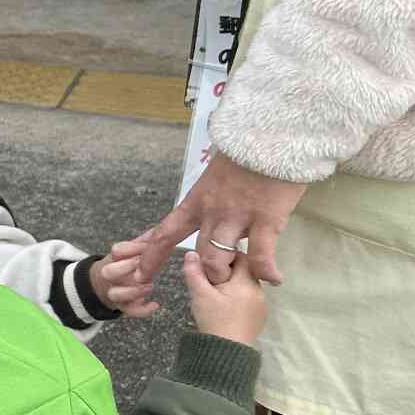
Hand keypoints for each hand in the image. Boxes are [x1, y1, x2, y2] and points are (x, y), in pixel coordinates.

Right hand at [90, 244, 158, 318]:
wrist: (104, 285)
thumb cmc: (124, 265)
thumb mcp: (131, 251)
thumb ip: (145, 242)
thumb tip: (162, 229)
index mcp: (114, 259)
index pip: (117, 251)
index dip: (133, 249)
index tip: (149, 247)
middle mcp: (112, 276)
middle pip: (108, 272)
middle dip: (126, 268)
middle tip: (143, 265)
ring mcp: (116, 291)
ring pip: (115, 294)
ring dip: (133, 291)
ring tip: (150, 286)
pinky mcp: (123, 306)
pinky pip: (129, 311)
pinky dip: (142, 310)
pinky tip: (155, 305)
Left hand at [132, 153, 307, 285]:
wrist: (272, 135)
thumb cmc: (246, 152)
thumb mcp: (217, 174)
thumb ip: (211, 195)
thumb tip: (208, 205)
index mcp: (196, 201)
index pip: (165, 233)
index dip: (151, 256)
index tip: (141, 274)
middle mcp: (211, 212)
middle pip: (196, 254)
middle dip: (203, 272)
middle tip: (216, 278)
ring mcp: (237, 217)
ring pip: (218, 259)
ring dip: (226, 272)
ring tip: (239, 276)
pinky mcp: (266, 220)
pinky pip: (261, 255)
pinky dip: (266, 271)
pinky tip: (273, 279)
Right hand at [181, 252, 267, 346]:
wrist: (227, 352)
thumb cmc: (214, 320)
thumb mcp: (200, 294)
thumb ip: (194, 272)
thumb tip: (191, 252)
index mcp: (247, 282)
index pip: (242, 256)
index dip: (226, 255)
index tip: (211, 263)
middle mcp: (259, 291)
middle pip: (245, 271)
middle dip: (228, 270)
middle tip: (209, 278)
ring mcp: (261, 305)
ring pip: (247, 285)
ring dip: (233, 284)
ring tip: (215, 293)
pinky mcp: (259, 316)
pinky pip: (249, 298)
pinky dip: (238, 297)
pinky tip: (225, 306)